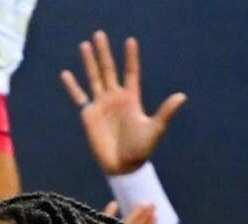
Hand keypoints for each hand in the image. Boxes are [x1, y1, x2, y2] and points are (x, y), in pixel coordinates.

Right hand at [60, 32, 186, 174]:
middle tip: (99, 34)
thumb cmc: (141, 149)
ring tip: (84, 46)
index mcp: (131, 98)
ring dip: (89, 63)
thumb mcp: (155, 129)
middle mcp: (115, 98)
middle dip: (104, 53)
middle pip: (108, 70)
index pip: (130, 73)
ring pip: (93, 78)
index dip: (130, 58)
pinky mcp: (88, 115)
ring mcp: (101, 105)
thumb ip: (165, 112)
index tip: (130, 41)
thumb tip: (181, 96)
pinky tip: (66, 74)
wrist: (122, 165)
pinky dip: (72, 86)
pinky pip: (78, 97)